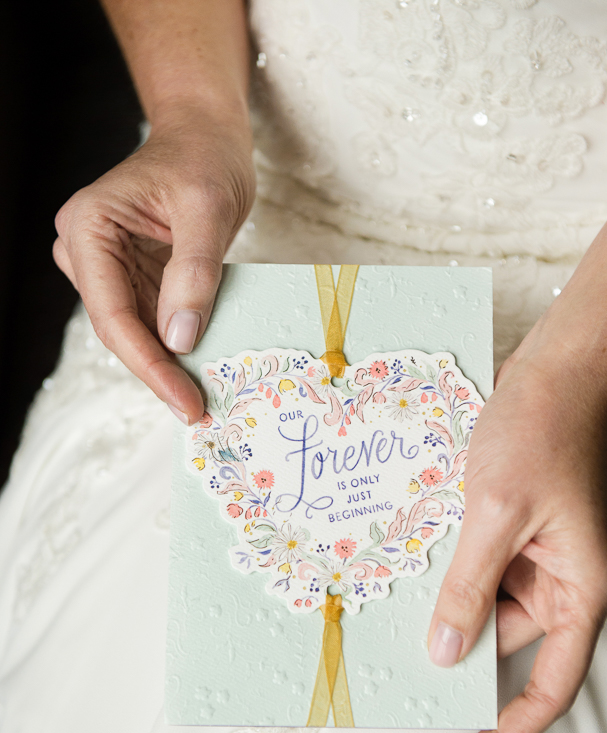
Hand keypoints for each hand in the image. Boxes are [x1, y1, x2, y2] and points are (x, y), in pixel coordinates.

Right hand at [53, 104, 254, 423]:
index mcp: (89, 227)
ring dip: (167, 366)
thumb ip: (193, 274)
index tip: (185, 401)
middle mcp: (87, 251)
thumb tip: (179, 338)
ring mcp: (107, 267)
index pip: (113, 313)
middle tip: (198, 411)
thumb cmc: (204, 157)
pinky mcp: (132, 277)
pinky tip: (201, 370)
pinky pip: (152, 322)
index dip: (149, 364)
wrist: (205, 135)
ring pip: (134, 334)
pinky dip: (176, 347)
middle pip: (120, 331)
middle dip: (158, 373)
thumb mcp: (207, 210)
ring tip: (204, 398)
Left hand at [427, 318, 606, 732]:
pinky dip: (442, 573)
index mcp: (576, 591)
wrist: (553, 368)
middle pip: (505, 647)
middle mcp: (559, 582)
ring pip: (482, 607)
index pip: (544, 688)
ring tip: (392, 601)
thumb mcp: (496, 513)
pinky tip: (407, 563)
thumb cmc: (541, 431)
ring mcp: (535, 557)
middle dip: (454, 656)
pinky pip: (473, 569)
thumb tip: (444, 652)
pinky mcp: (511, 532)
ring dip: (442, 605)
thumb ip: (469, 586)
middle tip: (394, 670)